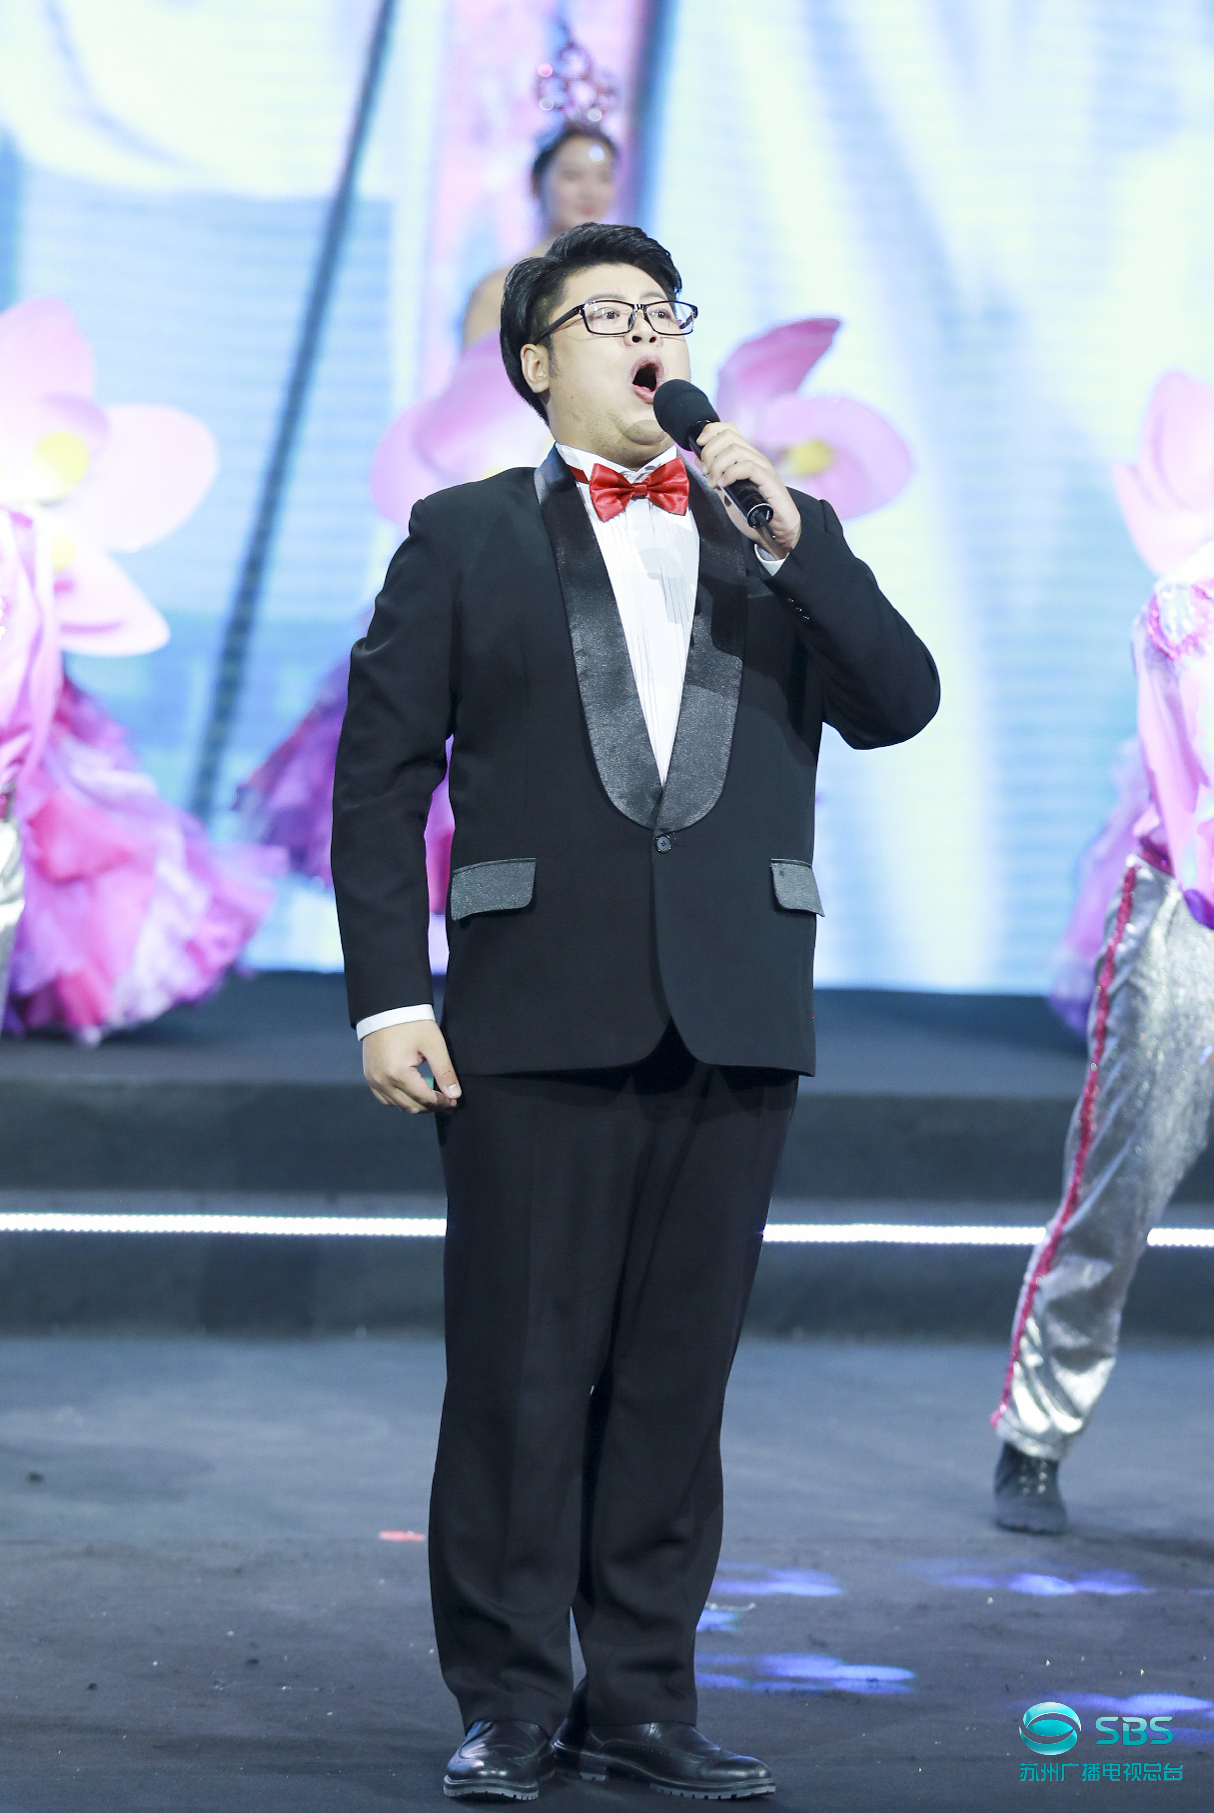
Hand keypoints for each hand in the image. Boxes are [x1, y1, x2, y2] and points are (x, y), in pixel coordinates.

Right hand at [362, 1020, 461, 1114]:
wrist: (386, 1010)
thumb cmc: (411, 1023)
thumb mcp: (433, 1045)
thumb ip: (444, 1072)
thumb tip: (455, 1095)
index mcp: (398, 1073)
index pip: (424, 1099)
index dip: (442, 1103)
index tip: (455, 1101)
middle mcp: (382, 1081)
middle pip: (411, 1107)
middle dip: (432, 1107)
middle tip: (448, 1102)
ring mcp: (373, 1080)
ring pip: (398, 1106)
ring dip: (417, 1105)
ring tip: (433, 1098)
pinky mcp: (370, 1077)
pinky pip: (386, 1099)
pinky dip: (401, 1100)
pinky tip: (413, 1094)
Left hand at [695, 421, 801, 556]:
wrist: (776, 530)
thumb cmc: (753, 511)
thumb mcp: (727, 492)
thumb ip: (715, 476)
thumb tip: (699, 460)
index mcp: (745, 456)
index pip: (728, 429)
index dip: (711, 431)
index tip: (698, 445)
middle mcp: (754, 457)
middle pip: (729, 436)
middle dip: (710, 451)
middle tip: (706, 472)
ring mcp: (763, 467)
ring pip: (735, 450)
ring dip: (718, 465)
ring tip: (714, 483)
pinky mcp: (768, 480)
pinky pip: (747, 467)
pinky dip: (731, 474)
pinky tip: (724, 485)